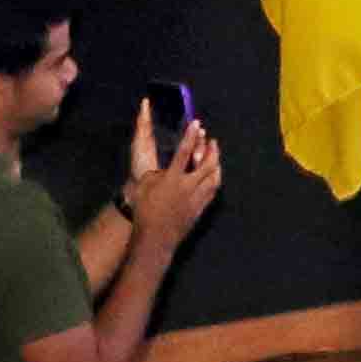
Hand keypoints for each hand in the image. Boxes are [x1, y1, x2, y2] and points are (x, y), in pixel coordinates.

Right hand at [130, 111, 225, 240]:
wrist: (155, 237)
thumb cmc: (144, 211)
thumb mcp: (144, 186)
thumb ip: (155, 174)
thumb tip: (164, 170)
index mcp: (171, 179)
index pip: (184, 152)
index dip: (191, 136)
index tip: (197, 124)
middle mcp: (187, 187)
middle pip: (207, 165)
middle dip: (212, 151)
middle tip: (212, 141)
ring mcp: (196, 199)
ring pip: (213, 178)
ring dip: (216, 165)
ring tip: (216, 157)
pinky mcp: (199, 209)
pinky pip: (212, 191)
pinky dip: (215, 180)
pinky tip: (214, 177)